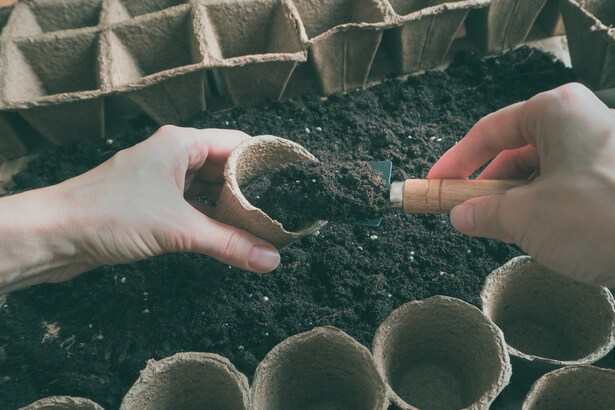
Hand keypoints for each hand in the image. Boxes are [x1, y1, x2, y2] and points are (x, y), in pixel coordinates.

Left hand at [0, 126, 279, 293]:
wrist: (52, 236)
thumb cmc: (106, 214)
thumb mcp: (178, 228)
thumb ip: (229, 243)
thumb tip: (271, 258)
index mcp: (181, 143)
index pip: (238, 144)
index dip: (266, 162)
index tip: (292, 181)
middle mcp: (173, 156)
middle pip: (226, 169)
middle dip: (251, 192)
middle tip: (280, 213)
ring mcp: (161, 180)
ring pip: (209, 192)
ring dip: (230, 210)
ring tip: (261, 229)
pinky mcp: (152, 204)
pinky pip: (192, 209)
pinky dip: (211, 222)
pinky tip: (227, 238)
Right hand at [429, 83, 614, 286]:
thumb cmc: (606, 216)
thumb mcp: (526, 216)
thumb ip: (483, 213)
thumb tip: (462, 215)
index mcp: (555, 112)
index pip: (488, 132)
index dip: (455, 162)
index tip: (435, 182)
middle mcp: (579, 122)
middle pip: (514, 153)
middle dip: (488, 189)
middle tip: (466, 215)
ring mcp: (599, 149)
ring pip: (539, 173)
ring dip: (515, 203)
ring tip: (503, 232)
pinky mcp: (612, 177)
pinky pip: (564, 187)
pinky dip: (543, 210)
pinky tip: (538, 235)